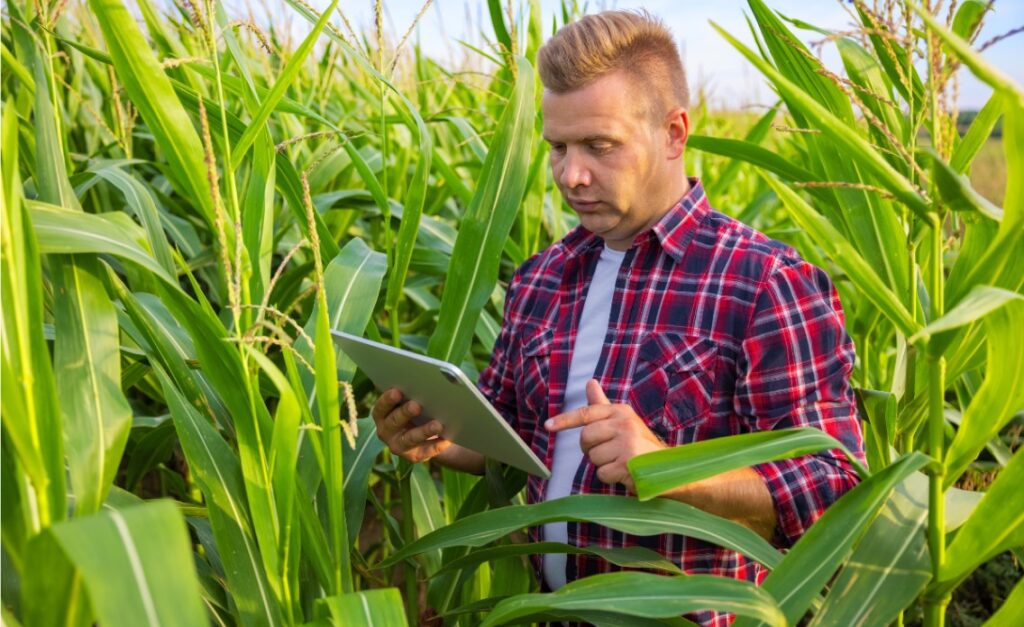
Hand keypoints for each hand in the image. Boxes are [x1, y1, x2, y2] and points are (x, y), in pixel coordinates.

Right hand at [371, 387, 451, 462]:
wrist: (425, 436)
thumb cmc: (415, 411)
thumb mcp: (409, 402)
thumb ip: (410, 395)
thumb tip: (425, 383)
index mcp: (382, 416)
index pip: (381, 408)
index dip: (387, 400)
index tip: (397, 391)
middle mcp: (386, 432)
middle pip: (394, 422)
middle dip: (405, 413)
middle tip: (416, 405)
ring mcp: (398, 446)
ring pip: (410, 439)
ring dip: (423, 431)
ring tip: (437, 425)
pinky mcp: (413, 456)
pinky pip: (426, 451)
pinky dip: (437, 445)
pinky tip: (447, 439)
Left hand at [545, 379, 664, 490]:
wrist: (667, 468)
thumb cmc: (639, 444)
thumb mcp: (622, 420)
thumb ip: (602, 405)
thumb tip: (590, 382)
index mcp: (620, 412)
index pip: (587, 413)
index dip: (565, 420)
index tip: (548, 426)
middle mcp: (624, 424)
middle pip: (585, 438)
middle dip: (591, 449)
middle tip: (608, 452)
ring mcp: (627, 443)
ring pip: (593, 457)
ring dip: (603, 464)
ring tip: (620, 461)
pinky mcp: (628, 463)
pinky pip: (602, 473)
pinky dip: (610, 477)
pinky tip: (624, 472)